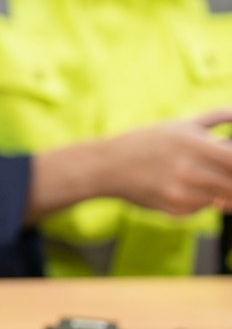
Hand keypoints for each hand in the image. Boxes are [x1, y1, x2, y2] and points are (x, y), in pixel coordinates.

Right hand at [32, 110, 231, 220]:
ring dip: (215, 191)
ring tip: (196, 178)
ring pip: (219, 198)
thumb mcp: (179, 125)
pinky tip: (180, 189)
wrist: (108, 166)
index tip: (231, 162)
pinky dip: (198, 201)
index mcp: (192, 144)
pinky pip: (202, 209)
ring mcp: (182, 193)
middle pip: (231, 183)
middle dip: (228, 180)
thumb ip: (216, 118)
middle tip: (214, 173)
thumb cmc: (148, 141)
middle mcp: (188, 170)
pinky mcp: (176, 211)